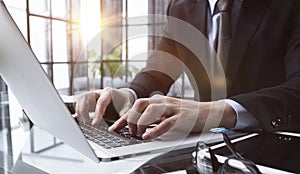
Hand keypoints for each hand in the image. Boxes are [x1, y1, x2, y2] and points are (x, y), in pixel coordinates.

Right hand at [75, 87, 133, 124]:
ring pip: (81, 100)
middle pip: (87, 98)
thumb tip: (115, 126)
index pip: (101, 102)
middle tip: (86, 123)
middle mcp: (99, 92)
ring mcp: (92, 95)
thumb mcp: (127, 107)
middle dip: (85, 110)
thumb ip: (123, 116)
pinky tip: (75, 118)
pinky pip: (80, 103)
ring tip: (82, 122)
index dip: (97, 113)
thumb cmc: (125, 102)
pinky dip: (77, 111)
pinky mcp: (89, 100)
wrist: (123, 96)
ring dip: (80, 110)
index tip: (94, 123)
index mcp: (109, 92)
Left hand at [109, 95, 236, 139]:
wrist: (208, 112)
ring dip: (140, 124)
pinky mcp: (182, 116)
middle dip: (130, 119)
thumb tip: (138, 128)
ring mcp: (172, 108)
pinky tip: (148, 136)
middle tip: (129, 132)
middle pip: (139, 105)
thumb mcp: (167, 114)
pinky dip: (155, 130)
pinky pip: (166, 122)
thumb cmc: (186, 115)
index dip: (123, 117)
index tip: (114, 127)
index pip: (135, 105)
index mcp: (158, 100)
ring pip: (150, 111)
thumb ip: (154, 118)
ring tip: (138, 134)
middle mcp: (163, 102)